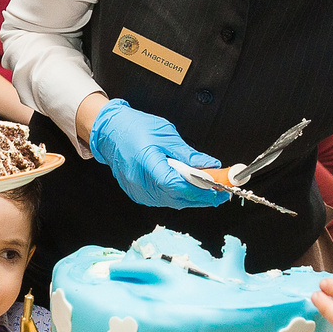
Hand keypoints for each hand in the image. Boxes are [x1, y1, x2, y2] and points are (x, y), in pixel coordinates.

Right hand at [87, 100, 231, 209]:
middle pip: (177, 198)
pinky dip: (178, 197)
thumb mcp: (167, 135)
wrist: (111, 132)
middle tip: (222, 193)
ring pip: (172, 202)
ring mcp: (137, 191)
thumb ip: (189, 155)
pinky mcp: (138, 195)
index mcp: (147, 162)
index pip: (176, 184)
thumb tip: (211, 166)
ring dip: (191, 198)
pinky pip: (163, 200)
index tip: (218, 189)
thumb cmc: (135, 129)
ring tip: (208, 190)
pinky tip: (188, 190)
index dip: (199, 190)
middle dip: (202, 197)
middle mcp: (139, 181)